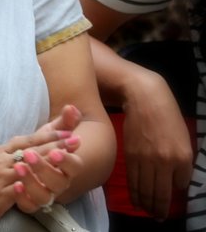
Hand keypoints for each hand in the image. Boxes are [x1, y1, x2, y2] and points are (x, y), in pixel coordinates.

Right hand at [0, 115, 78, 229]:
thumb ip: (16, 155)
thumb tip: (35, 146)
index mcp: (1, 152)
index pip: (27, 139)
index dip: (48, 134)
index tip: (68, 130)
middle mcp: (0, 160)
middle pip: (31, 150)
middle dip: (55, 144)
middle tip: (75, 139)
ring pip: (26, 166)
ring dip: (47, 161)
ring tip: (65, 157)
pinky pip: (16, 188)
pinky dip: (29, 183)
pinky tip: (42, 181)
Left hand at [10, 105, 83, 212]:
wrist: (26, 166)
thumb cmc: (43, 147)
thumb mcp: (51, 133)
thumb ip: (64, 122)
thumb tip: (71, 108)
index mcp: (67, 166)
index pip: (75, 167)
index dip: (67, 161)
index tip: (57, 151)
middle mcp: (59, 183)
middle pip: (58, 182)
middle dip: (44, 168)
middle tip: (29, 154)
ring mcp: (45, 193)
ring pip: (44, 196)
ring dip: (32, 182)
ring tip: (18, 166)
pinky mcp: (30, 202)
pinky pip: (29, 206)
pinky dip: (23, 198)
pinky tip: (15, 186)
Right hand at [121, 71, 192, 217]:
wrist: (143, 97)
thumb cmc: (167, 115)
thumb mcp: (183, 138)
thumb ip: (181, 161)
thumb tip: (174, 181)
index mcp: (182, 157)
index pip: (179, 186)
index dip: (174, 193)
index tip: (169, 199)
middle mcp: (165, 161)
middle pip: (160, 193)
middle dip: (158, 209)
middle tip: (157, 217)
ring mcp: (146, 159)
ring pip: (145, 189)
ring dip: (146, 204)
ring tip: (147, 211)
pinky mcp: (131, 155)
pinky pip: (133, 180)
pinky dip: (135, 193)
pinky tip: (136, 200)